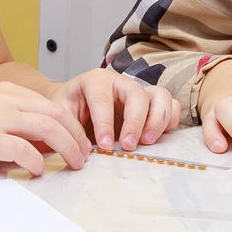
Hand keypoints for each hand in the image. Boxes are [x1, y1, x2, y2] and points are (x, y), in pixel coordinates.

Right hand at [0, 81, 93, 176]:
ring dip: (67, 148)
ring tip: (73, 164)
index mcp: (7, 91)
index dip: (73, 126)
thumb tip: (50, 146)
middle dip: (77, 137)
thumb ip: (18, 125)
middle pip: (56, 114)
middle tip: (84, 158)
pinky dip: (37, 162)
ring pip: (47, 128)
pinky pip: (23, 149)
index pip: (53, 105)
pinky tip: (38, 171)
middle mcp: (4, 99)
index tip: (81, 144)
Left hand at [57, 68, 183, 153]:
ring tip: (146, 142)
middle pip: (137, 95)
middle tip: (128, 146)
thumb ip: (69, 128)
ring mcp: (139, 92)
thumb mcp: (60, 114)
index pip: (103, 99)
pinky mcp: (151, 105)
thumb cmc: (68, 108)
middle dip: (134, 122)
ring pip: (160, 96)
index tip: (104, 145)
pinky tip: (157, 138)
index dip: (105, 123)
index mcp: (95, 81)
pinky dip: (169, 121)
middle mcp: (121, 83)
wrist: (74, 104)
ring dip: (157, 120)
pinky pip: (171, 107)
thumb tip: (84, 150)